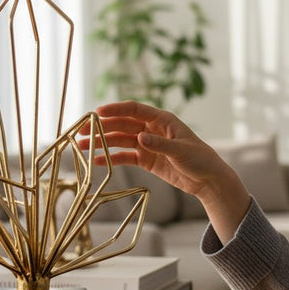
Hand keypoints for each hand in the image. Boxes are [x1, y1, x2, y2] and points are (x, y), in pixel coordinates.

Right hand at [79, 100, 250, 242]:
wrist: (208, 180)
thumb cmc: (200, 160)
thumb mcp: (181, 151)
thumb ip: (160, 145)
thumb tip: (139, 138)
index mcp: (162, 120)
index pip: (134, 110)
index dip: (115, 109)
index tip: (97, 112)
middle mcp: (151, 129)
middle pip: (122, 124)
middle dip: (101, 126)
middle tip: (81, 130)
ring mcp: (147, 144)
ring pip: (120, 140)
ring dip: (101, 142)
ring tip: (80, 146)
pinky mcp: (146, 159)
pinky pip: (125, 157)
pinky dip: (111, 158)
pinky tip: (96, 162)